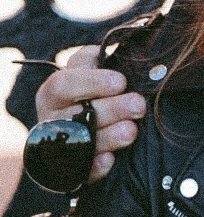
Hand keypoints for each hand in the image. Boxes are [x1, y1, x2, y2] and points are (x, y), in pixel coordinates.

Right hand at [35, 46, 145, 181]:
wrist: (85, 132)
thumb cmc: (96, 93)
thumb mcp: (94, 72)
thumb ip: (103, 61)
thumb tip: (134, 44)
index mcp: (56, 90)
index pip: (65, 83)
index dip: (93, 81)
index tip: (121, 81)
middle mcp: (52, 117)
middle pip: (75, 114)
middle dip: (111, 109)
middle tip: (138, 105)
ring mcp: (58, 144)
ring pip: (79, 141)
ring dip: (108, 136)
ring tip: (132, 131)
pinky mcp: (68, 170)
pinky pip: (78, 172)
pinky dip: (94, 167)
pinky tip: (110, 161)